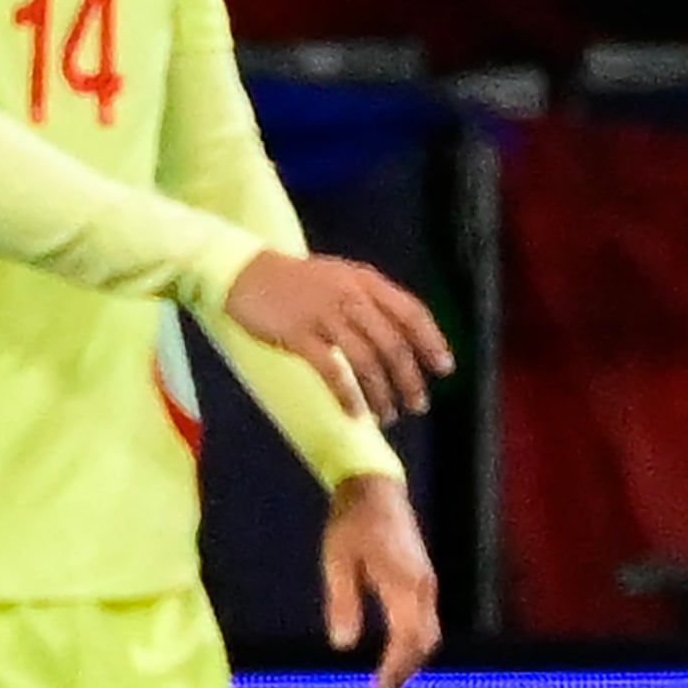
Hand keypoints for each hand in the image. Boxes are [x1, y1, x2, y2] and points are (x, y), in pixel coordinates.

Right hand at [225, 248, 453, 422]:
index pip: (411, 312)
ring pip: (367, 360)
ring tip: (388, 416)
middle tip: (418, 404)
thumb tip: (403, 336)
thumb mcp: (341, 279)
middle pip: (393, 343)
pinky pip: (332, 370)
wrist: (243, 271)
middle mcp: (351, 296)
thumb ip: (371, 301)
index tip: (444, 368)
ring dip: (382, 393)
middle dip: (410, 378)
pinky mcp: (298, 334)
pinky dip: (348, 394)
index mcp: (366, 282)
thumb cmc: (296, 281)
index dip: (432, 342)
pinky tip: (355, 412)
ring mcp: (324, 314)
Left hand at [320, 473, 439, 687]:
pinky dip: (409, 648)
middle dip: (401, 678)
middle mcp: (423, 589)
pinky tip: (390, 658)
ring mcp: (426, 586)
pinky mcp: (422, 583)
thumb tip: (343, 645)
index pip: (406, 645)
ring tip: (381, 686)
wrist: (375, 490)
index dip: (391, 678)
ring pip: (427, 638)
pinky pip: (423, 624)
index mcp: (404, 586)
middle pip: (423, 647)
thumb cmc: (350, 522)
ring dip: (407, 665)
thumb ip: (342, 603)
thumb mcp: (337, 562)